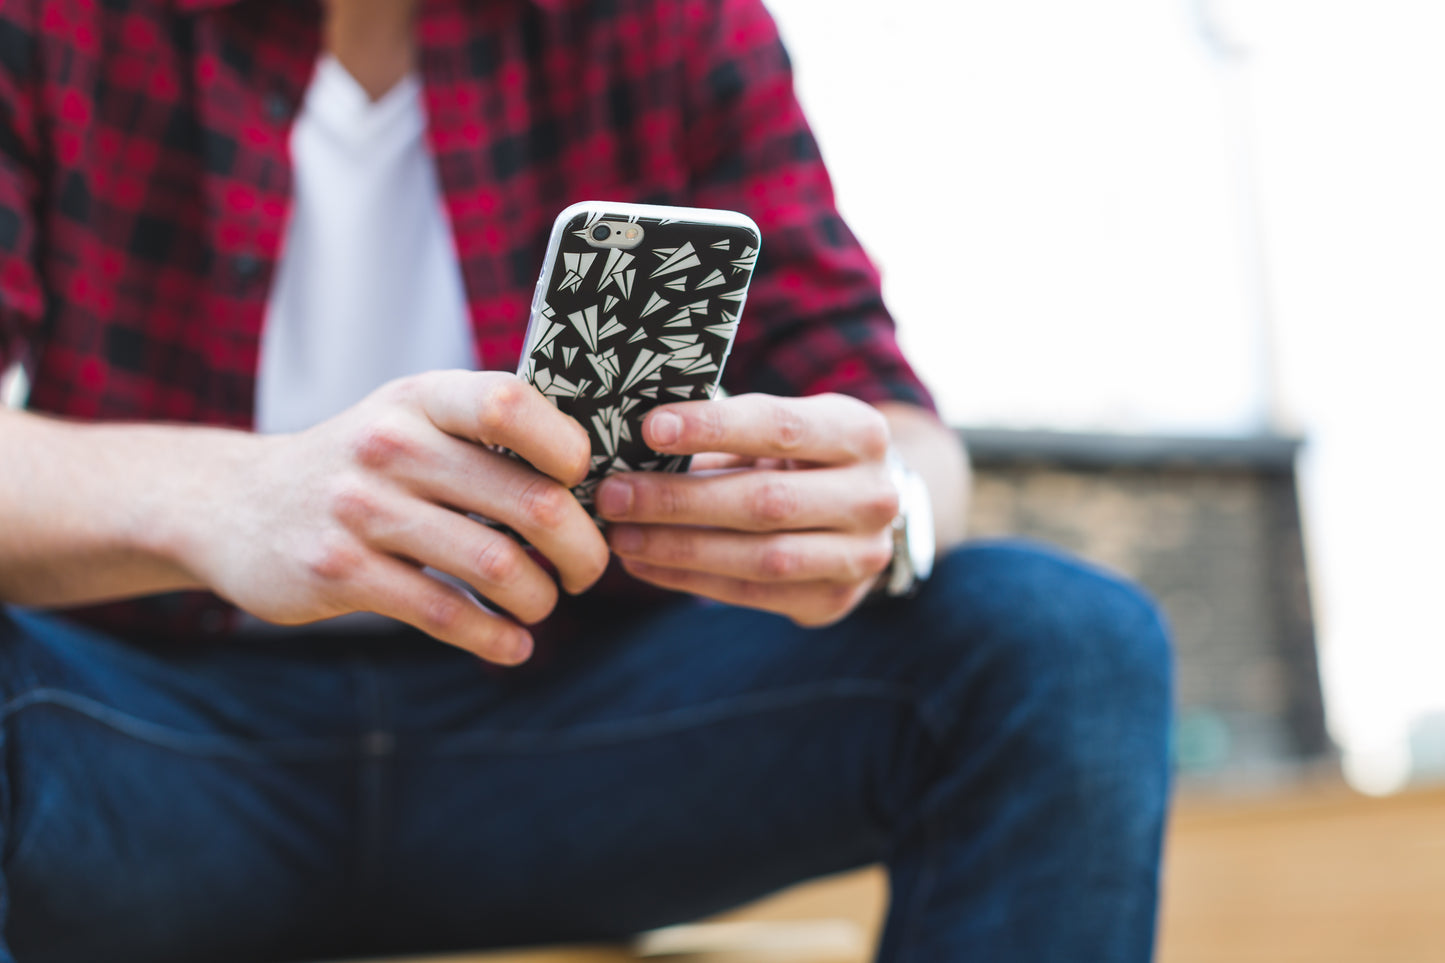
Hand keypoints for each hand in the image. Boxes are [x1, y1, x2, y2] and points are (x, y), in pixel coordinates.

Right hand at [182, 371, 609, 663]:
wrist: (233, 504)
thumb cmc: (360, 463)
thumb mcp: (408, 419)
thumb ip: (484, 433)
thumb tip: (593, 478)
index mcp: (421, 398)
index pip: (511, 402)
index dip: (568, 448)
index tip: (583, 485)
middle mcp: (391, 444)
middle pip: (531, 502)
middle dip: (581, 549)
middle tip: (587, 570)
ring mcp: (360, 509)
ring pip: (497, 567)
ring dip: (540, 599)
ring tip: (543, 604)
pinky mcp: (338, 572)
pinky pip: (445, 614)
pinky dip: (494, 638)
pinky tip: (511, 645)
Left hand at [596, 393, 899, 625]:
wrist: (864, 512)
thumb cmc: (802, 455)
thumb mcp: (781, 428)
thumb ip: (725, 433)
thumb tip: (634, 443)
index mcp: (860, 433)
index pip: (781, 427)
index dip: (714, 427)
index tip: (650, 428)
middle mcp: (873, 496)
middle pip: (766, 502)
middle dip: (679, 500)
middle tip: (612, 494)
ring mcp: (860, 556)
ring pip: (760, 557)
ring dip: (679, 548)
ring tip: (619, 536)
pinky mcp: (834, 600)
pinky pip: (752, 594)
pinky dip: (690, 579)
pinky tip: (644, 564)